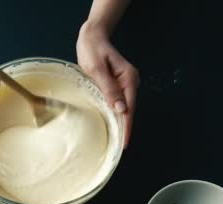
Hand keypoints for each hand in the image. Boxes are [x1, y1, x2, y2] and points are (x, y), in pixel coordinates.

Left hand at [76, 21, 138, 146]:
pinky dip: (115, 112)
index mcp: (128, 78)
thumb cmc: (93, 51)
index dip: (127, 126)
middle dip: (124, 126)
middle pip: (129, 109)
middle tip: (118, 146)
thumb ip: (109, 89)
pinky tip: (111, 123)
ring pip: (124, 106)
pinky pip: (119, 101)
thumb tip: (121, 109)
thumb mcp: (97, 70)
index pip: (130, 107)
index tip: (125, 142)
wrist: (92, 37)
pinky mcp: (118, 84)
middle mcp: (130, 82)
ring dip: (120, 121)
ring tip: (115, 139)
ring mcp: (126, 83)